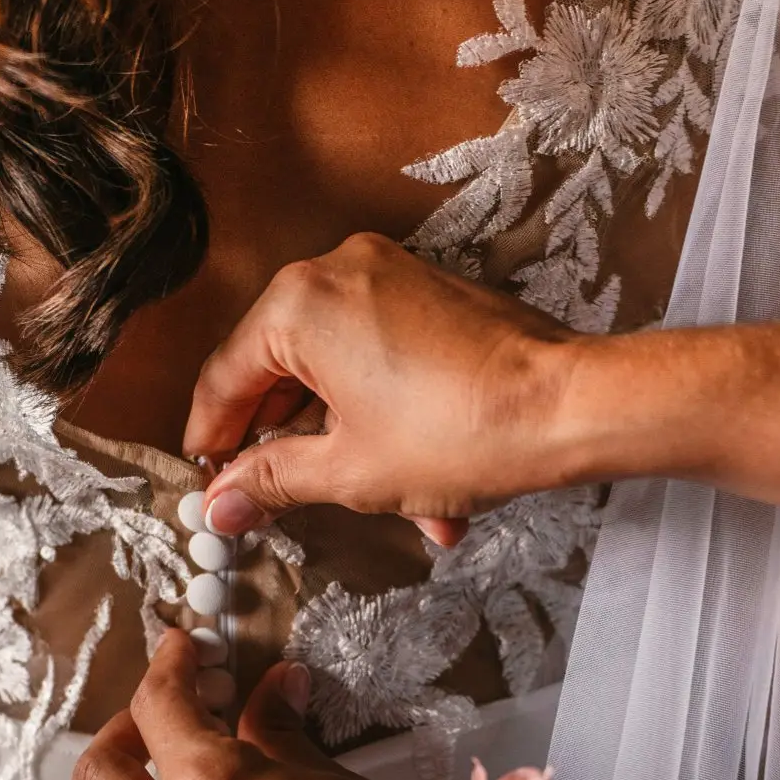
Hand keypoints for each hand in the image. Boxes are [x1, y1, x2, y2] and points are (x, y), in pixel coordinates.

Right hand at [183, 232, 578, 547]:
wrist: (570, 405)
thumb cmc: (462, 431)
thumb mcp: (349, 471)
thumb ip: (271, 482)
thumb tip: (221, 505)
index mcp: (299, 304)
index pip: (226, 378)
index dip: (212, 441)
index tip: (208, 484)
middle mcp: (338, 271)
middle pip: (280, 370)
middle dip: (288, 446)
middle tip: (275, 500)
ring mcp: (389, 274)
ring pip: (336, 369)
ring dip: (348, 442)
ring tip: (381, 509)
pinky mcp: (430, 292)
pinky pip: (380, 353)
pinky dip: (385, 412)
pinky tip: (422, 485)